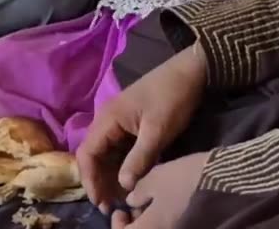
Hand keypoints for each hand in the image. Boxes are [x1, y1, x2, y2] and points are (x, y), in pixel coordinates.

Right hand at [77, 45, 208, 212]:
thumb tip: (123, 186)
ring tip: (118, 199)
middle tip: (109, 207)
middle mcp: (107, 120)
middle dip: (98, 181)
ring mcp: (119, 122)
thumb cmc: (172, 98)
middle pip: (94, 155)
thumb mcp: (158, 131)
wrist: (190, 72)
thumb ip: (139, 159)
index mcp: (107, 119)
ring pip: (106, 154)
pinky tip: (129, 180)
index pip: (87, 153)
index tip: (99, 202)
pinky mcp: (131, 124)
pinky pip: (119, 149)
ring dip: (109, 175)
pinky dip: (121, 166)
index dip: (89, 179)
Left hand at [110, 152, 208, 228]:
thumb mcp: (154, 180)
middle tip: (136, 207)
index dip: (118, 226)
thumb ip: (138, 194)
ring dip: (150, 222)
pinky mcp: (195, 227)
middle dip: (136, 225)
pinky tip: (166, 206)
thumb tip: (130, 203)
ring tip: (151, 203)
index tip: (120, 211)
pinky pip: (172, 227)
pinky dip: (164, 221)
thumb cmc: (184, 180)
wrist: (226, 182)